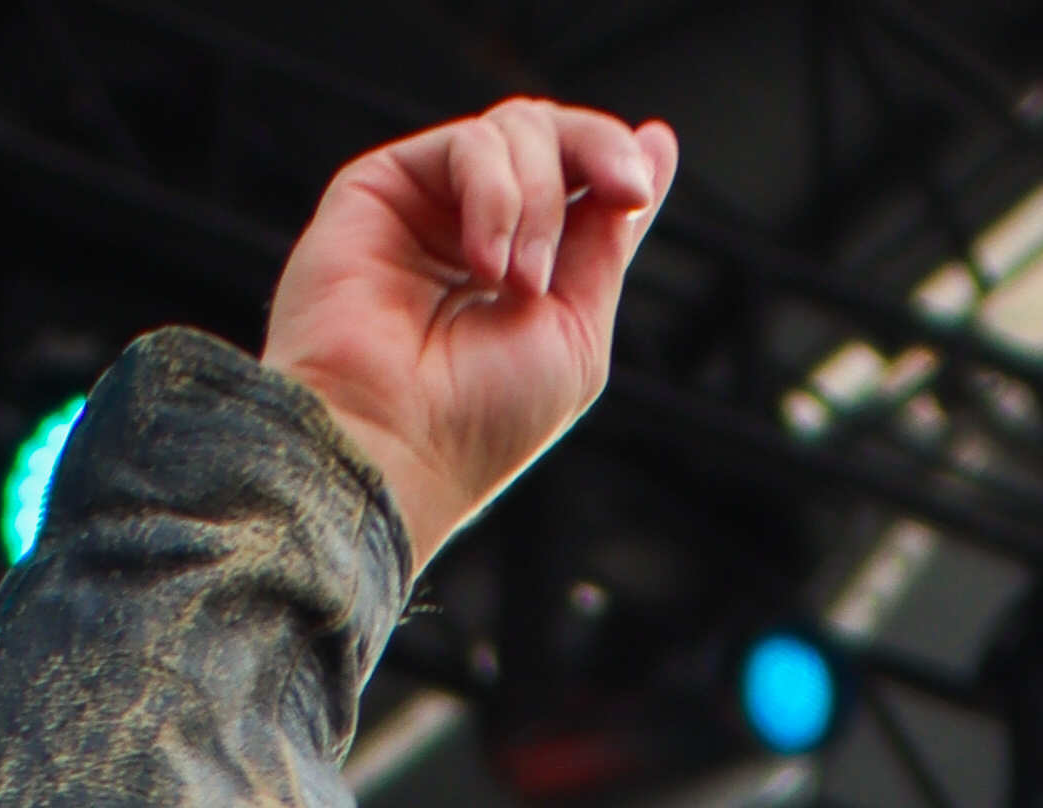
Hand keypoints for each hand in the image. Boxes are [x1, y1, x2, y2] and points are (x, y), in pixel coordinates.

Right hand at [264, 102, 674, 567]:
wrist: (397, 441)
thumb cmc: (483, 417)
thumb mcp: (579, 330)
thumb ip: (609, 240)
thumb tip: (655, 146)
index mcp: (529, 266)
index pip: (582, 179)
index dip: (617, 161)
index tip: (637, 189)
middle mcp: (480, 227)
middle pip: (553, 134)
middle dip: (598, 153)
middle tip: (623, 193)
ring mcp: (433, 203)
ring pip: (518, 131)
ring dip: (541, 204)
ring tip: (521, 283)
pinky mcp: (387, 183)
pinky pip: (471, 144)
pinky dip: (495, 197)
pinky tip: (485, 266)